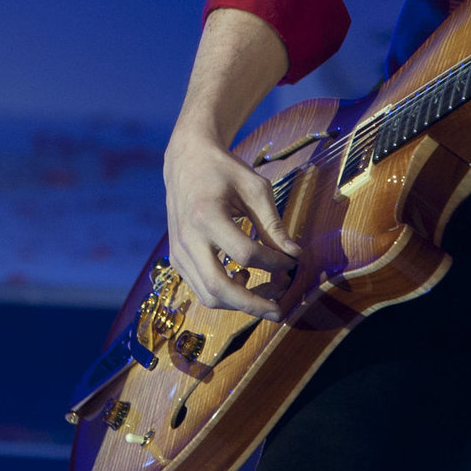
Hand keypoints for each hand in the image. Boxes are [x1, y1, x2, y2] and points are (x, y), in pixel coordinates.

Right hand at [163, 129, 297, 321]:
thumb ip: (273, 224)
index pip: (245, 254)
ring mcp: (178, 251)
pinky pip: (200, 288)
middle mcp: (187, 237)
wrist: (186, 160)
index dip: (274, 263)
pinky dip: (225, 294)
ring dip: (240, 303)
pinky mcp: (176, 258)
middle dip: (253, 304)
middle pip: (219, 287)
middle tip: (280, 309)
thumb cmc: (224, 171)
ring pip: (208, 295)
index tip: (292, 262)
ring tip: (265, 292)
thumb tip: (294, 255)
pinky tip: (243, 278)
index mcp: (206, 215)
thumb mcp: (254, 188)